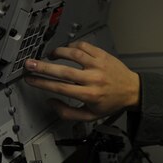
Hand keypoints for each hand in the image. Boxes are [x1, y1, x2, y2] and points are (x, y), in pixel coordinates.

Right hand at [23, 41, 139, 120]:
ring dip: (58, 53)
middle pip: (63, 71)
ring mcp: (98, 65)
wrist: (132, 91)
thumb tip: (50, 102)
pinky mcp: (103, 55)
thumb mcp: (90, 115)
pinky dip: (72, 46)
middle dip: (43, 67)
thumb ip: (68, 113)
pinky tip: (67, 50)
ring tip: (50, 55)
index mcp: (89, 94)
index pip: (60, 87)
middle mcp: (93, 79)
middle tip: (30, 64)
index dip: (42, 83)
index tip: (30, 79)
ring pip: (73, 54)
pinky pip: (83, 46)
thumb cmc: (111, 103)